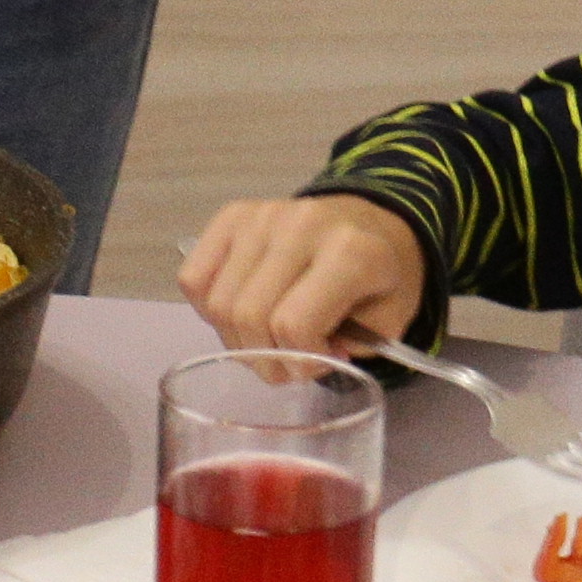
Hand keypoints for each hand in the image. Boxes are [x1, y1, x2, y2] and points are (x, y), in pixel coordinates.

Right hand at [178, 192, 428, 356]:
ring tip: (268, 340)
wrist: (370, 221)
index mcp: (350, 251)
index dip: (301, 360)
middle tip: (288, 366)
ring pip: (218, 305)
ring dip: (238, 341)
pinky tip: (243, 311)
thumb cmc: (381, 277)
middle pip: (248, 316)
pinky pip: (193, 279)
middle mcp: (300, 225)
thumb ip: (347, 348)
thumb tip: (297, 360)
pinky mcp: (232, 216)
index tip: (321, 361)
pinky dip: (209, 310)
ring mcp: (260, 216)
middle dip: (266, 360)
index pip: (293, 324)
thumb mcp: (388, 322)